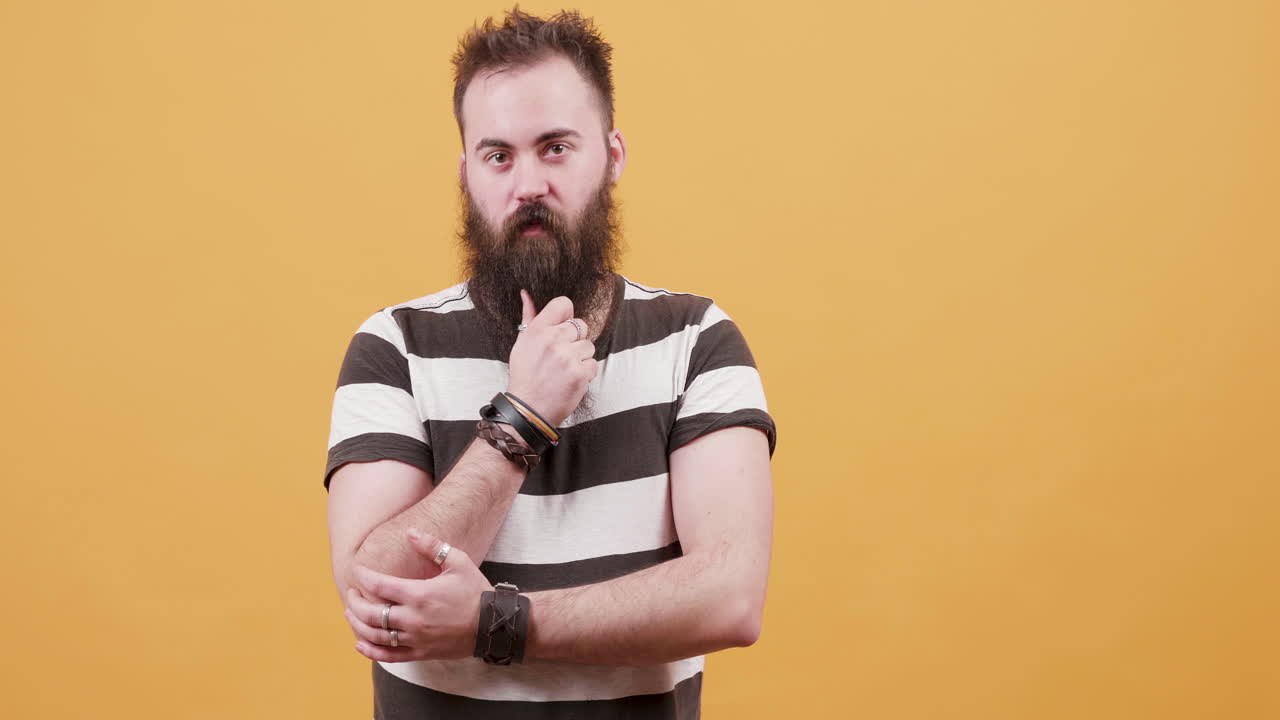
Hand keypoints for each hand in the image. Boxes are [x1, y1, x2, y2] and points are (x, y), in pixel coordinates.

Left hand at [344, 529, 491, 661]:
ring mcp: (415, 639)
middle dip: (355, 602)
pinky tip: (360, 643)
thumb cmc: (476, 591)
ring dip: (358, 625)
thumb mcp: (458, 562)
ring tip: (351, 614)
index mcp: (419, 594)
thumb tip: (410, 532)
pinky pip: (389, 656)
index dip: (363, 577)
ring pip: (376, 636)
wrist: (493, 624)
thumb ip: (432, 546)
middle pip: (371, 614)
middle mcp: (413, 619)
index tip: (356, 571)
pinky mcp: (420, 653)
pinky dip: (371, 651)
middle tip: (351, 593)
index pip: (379, 586)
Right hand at [506, 288, 597, 426]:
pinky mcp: (580, 374)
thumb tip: (526, 294)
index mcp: (537, 330)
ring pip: (589, 346)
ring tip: (565, 369)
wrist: (527, 409)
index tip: (563, 327)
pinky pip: (594, 364)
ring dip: (581, 357)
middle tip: (562, 355)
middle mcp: (553, 340)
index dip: (566, 315)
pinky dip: (585, 373)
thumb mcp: (522, 343)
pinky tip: (571, 379)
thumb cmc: (525, 375)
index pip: (564, 304)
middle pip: (581, 325)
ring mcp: (568, 358)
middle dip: (575, 339)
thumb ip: (529, 317)